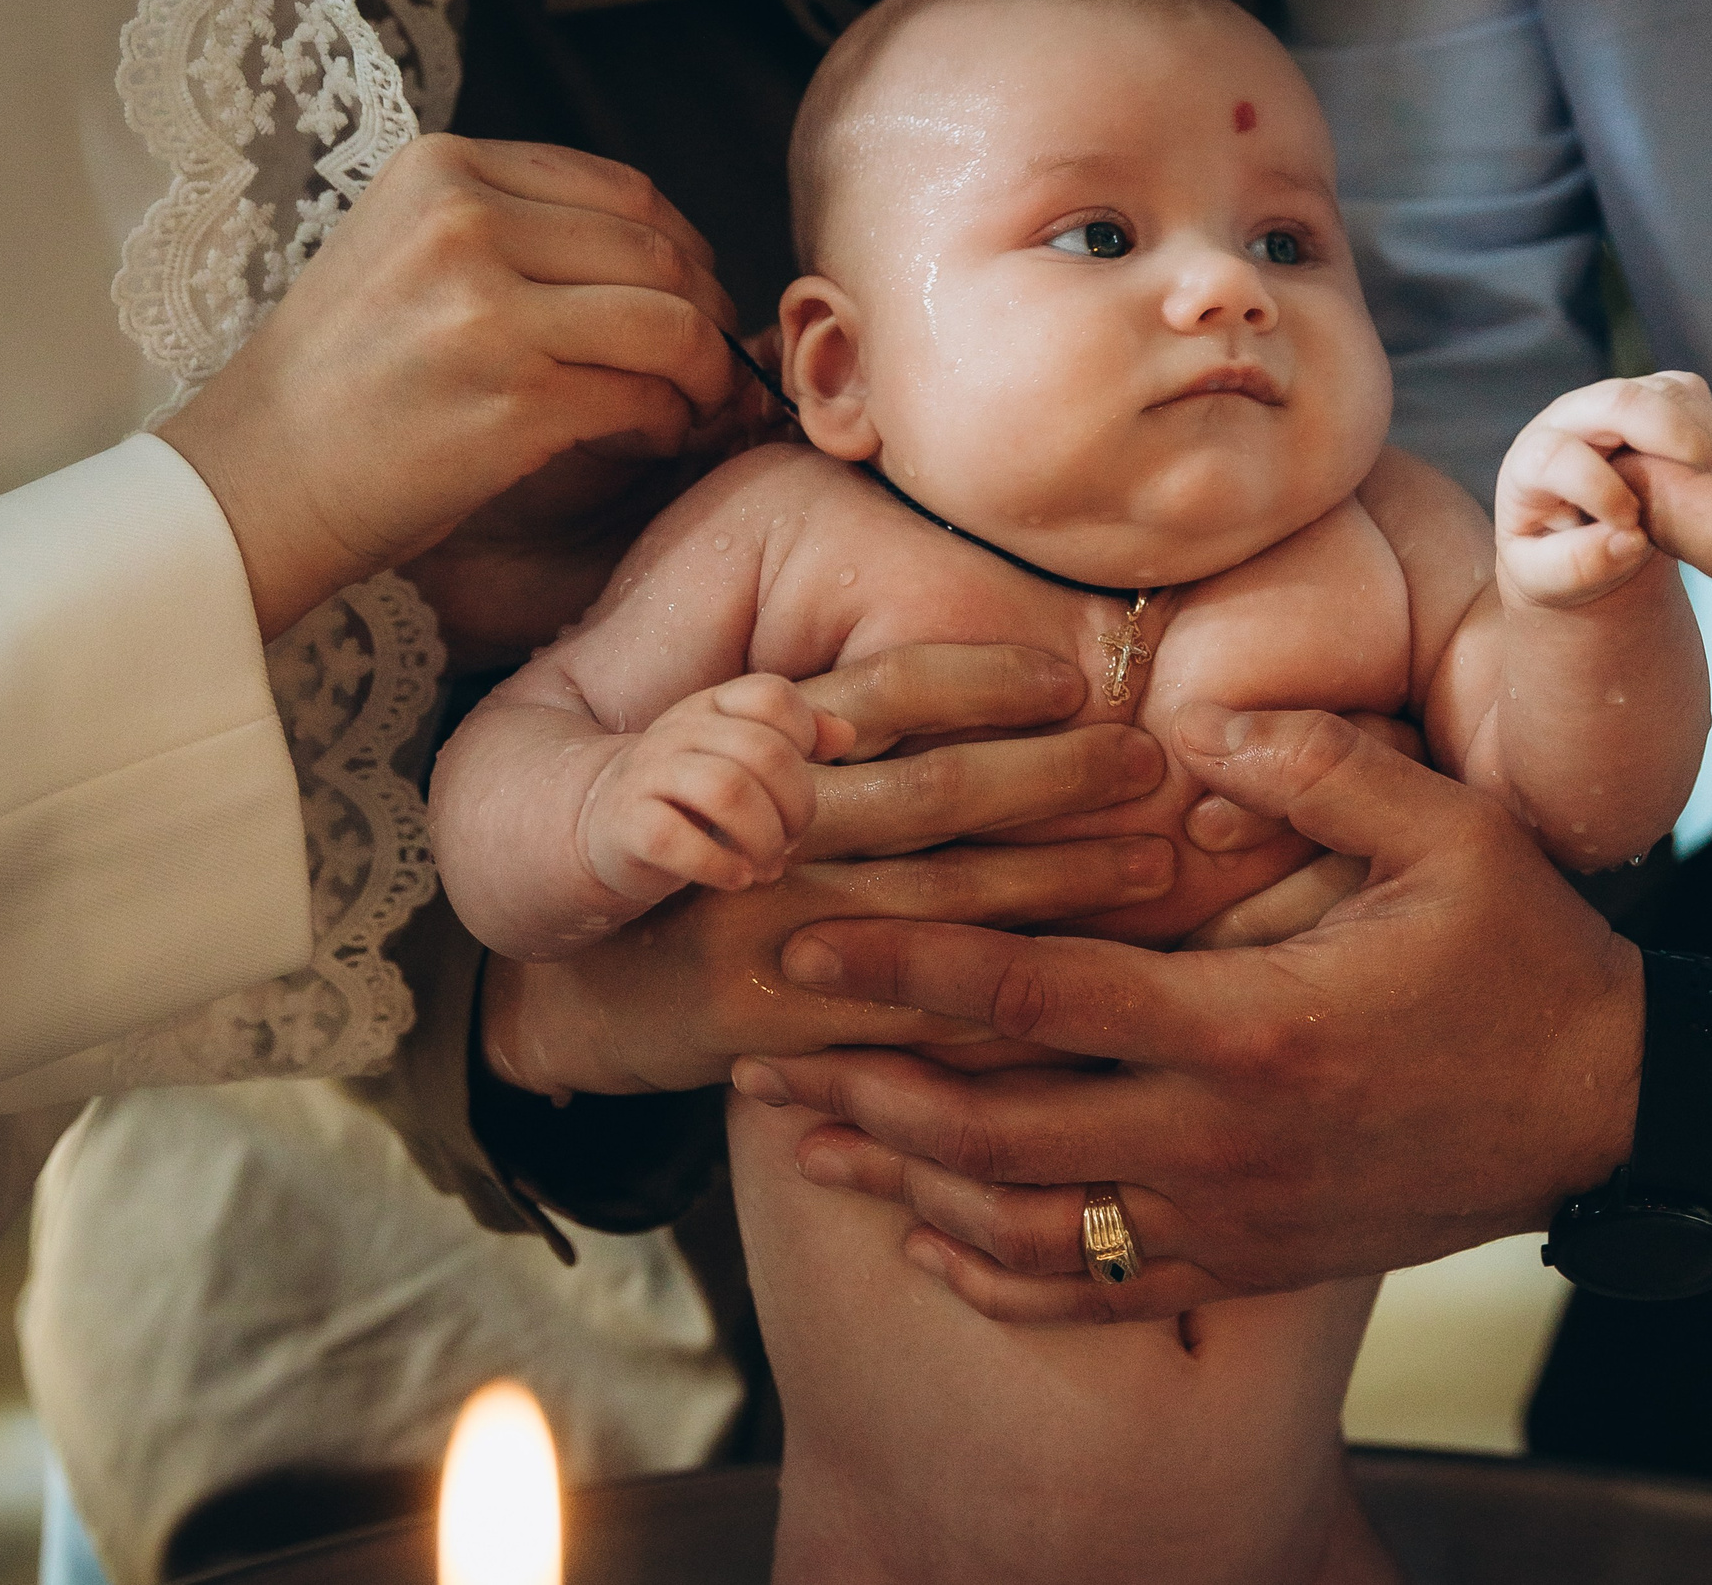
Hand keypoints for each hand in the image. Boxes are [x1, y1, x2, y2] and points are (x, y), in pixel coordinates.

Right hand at [156, 135, 742, 639]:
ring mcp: (489, 312)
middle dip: (709, 312)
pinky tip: (654, 437)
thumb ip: (516, 228)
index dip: (685, 248)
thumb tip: (664, 252)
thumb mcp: (407, 251)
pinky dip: (672, 421)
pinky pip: (647, 398)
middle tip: (714, 360)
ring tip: (693, 402)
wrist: (258, 478)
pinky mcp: (515, 400)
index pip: (624, 190)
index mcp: (444, 171)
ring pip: (672, 323)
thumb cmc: (345, 378)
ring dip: (706, 371)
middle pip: (660, 254)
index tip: (696, 294)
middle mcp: (465, 224)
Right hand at [482, 646, 1173, 1096]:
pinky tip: (1094, 990)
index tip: (1071, 680)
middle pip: (930, 794)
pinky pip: (915, 1020)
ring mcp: (768, 936)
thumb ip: (821, 732)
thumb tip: (957, 685)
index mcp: (747, 750)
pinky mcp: (776, 1031)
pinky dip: (1007, 1006)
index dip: (979, 683)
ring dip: (1059, 885)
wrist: (556, 987)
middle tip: (1153, 766)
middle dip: (1054, 781)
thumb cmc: (676, 867)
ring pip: (942, 904)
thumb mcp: (716, 770)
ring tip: (1155, 865)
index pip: (879, 693)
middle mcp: (760, 835)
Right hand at [578, 675, 853, 904]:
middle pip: (764, 751)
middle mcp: (677, 731)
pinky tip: (737, 879)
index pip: (771, 695)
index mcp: (711, 707)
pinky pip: (675, 840)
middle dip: (795, 805)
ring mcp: (647, 775)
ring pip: (727, 790)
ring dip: (763, 838)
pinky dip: (718, 866)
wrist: (599, 827)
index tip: (796, 783)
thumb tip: (846, 736)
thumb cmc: (692, 797)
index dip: (802, 737)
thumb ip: (796, 739)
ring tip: (768, 865)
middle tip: (791, 841)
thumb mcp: (742, 757)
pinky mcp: (625, 826)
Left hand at [743, 705, 1648, 1322]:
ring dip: (906, 1190)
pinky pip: (1104, 1293)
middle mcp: (1225, 1139)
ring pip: (1029, 1231)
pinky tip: (935, 1244)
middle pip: (994, 1135)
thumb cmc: (1528, 959)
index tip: (805, 940)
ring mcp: (1237, 1219)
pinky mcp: (1259, 1264)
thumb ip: (1315, 764)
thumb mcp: (1448, 833)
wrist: (1614, 1110)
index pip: (1037, 994)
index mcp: (1253, 1024)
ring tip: (815, 1143)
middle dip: (863, 1094)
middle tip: (760, 1057)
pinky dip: (1003, 1275)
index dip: (907, 965)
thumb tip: (1185, 716)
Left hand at [1495, 374, 1711, 607]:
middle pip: (1618, 400)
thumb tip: (1628, 539)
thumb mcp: (1546, 579)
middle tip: (1708, 481)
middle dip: (1670, 436)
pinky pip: (1690, 394)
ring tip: (1709, 491)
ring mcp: (1611, 403)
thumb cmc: (1554, 560)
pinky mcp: (1650, 397)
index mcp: (1529, 464)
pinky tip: (1708, 475)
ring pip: (1664, 392)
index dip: (1599, 490)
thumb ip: (1576, 566)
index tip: (1630, 527)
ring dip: (1698, 439)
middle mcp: (1567, 420)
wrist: (1578, 543)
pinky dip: (1711, 432)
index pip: (1557, 455)